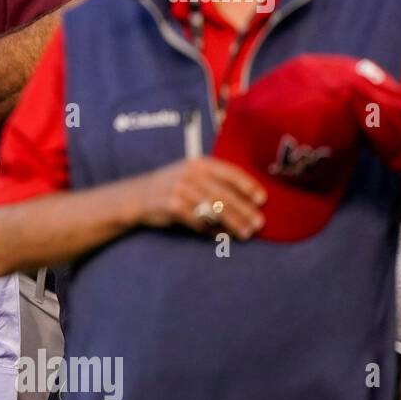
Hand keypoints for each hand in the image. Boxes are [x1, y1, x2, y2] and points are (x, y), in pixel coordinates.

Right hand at [135, 157, 266, 239]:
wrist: (138, 195)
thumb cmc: (173, 186)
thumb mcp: (191, 174)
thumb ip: (215, 181)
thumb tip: (248, 200)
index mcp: (199, 163)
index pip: (229, 173)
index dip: (247, 186)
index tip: (261, 200)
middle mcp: (190, 174)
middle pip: (224, 194)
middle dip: (244, 210)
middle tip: (258, 223)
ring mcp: (180, 190)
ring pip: (213, 209)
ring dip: (233, 223)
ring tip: (245, 233)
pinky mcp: (172, 206)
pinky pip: (198, 220)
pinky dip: (211, 230)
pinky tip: (221, 236)